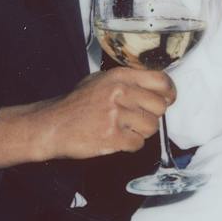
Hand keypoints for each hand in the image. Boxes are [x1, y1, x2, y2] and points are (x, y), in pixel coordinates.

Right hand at [37, 68, 174, 160]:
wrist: (52, 125)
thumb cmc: (77, 104)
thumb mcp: (100, 81)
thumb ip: (128, 81)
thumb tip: (159, 89)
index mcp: (119, 76)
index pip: (160, 80)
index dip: (169, 92)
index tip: (168, 99)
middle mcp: (119, 92)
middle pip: (160, 106)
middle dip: (152, 115)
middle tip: (136, 118)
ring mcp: (116, 115)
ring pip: (151, 127)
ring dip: (140, 132)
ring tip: (123, 129)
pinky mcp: (112, 136)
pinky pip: (138, 143)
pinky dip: (130, 145)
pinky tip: (115, 139)